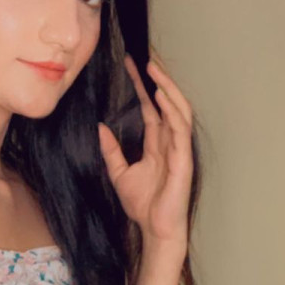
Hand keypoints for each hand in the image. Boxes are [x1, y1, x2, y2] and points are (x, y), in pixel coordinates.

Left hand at [98, 53, 193, 245]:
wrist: (154, 229)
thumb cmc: (143, 206)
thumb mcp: (119, 174)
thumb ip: (112, 151)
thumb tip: (101, 128)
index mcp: (157, 143)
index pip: (151, 107)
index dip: (142, 86)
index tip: (130, 65)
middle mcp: (170, 141)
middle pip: (166, 101)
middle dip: (157, 78)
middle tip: (144, 56)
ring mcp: (179, 148)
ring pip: (177, 109)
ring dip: (166, 87)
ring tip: (153, 68)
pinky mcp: (184, 157)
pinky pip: (180, 128)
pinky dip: (172, 110)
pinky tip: (162, 96)